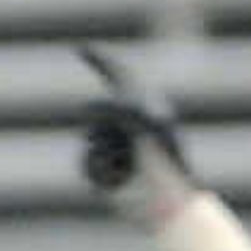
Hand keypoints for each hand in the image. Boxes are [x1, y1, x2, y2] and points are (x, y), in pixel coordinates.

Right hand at [75, 43, 199, 227]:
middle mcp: (129, 128)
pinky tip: (122, 178)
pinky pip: (87, 162)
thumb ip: (111, 105)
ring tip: (133, 164)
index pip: (120, 78)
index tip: (83, 49)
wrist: (169, 202)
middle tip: (137, 138)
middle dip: (108, 117)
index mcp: (147, 111)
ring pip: (92, 136)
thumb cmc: (165, 161)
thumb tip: (81, 108)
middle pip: (100, 110)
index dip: (101, 62)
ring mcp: (116, 150)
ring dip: (110, 148)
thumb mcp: (141, 120)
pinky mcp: (105, 175)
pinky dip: (102, 169)